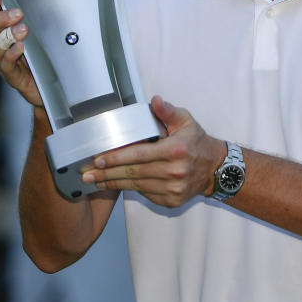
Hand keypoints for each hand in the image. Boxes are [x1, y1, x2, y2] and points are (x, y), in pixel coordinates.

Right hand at [0, 0, 43, 107]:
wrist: (47, 88)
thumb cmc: (42, 60)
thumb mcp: (39, 37)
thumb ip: (37, 21)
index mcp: (3, 34)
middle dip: (2, 20)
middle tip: (18, 13)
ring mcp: (3, 62)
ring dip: (8, 36)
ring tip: (22, 29)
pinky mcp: (11, 76)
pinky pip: (6, 65)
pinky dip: (11, 55)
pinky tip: (20, 48)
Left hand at [81, 96, 225, 207]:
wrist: (214, 168)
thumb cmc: (196, 142)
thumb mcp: (186, 121)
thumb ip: (168, 111)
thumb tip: (155, 101)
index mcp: (175, 150)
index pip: (139, 155)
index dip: (116, 158)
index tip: (98, 159)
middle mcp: (174, 171)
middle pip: (134, 173)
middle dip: (107, 173)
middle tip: (87, 174)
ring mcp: (173, 188)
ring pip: (137, 186)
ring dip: (114, 183)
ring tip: (96, 181)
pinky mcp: (172, 200)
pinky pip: (146, 194)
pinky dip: (130, 190)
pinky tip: (116, 185)